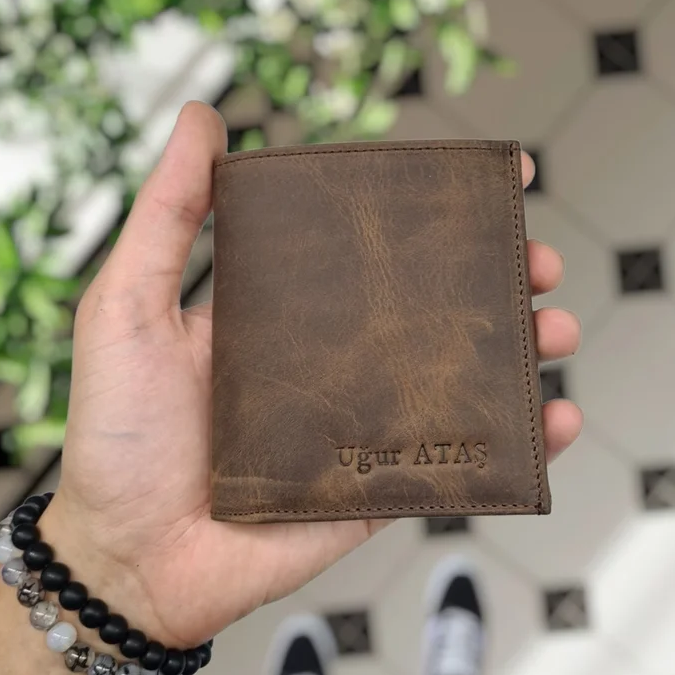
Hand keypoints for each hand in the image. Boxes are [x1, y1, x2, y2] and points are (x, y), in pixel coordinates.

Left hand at [44, 103, 582, 648]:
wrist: (128, 559)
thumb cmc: (118, 432)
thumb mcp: (128, 304)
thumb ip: (168, 216)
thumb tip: (202, 116)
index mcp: (285, 310)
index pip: (373, 246)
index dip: (434, 212)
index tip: (494, 177)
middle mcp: (332, 360)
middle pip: (434, 307)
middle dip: (499, 278)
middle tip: (541, 259)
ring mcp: (361, 424)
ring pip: (459, 377)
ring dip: (521, 350)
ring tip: (555, 327)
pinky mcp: (377, 488)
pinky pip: (455, 461)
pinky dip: (514, 445)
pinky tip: (553, 420)